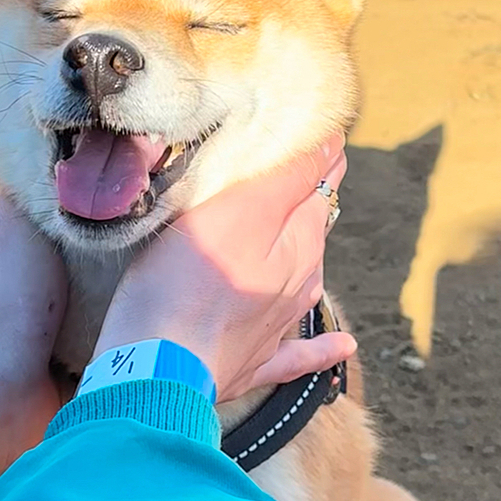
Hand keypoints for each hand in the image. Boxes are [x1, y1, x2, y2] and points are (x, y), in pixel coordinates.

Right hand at [95, 135, 355, 402]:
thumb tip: (333, 145)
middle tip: (292, 171)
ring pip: (306, 280)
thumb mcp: (239, 208)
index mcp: (299, 243)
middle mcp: (299, 283)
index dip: (320, 157)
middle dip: (306, 200)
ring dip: (309, 256)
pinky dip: (322, 348)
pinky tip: (343, 345)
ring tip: (304, 234)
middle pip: (311, 230)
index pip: (321, 186)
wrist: (158, 366)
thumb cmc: (188, 279)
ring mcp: (278, 324)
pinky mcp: (253, 359)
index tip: (315, 134)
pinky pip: (299, 354)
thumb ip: (289, 177)